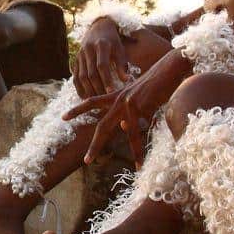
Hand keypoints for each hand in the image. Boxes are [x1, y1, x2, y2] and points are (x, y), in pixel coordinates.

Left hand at [67, 49, 189, 162]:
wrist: (170, 68)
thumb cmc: (157, 82)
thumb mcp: (139, 97)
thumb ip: (129, 112)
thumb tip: (124, 128)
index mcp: (117, 95)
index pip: (92, 102)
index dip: (77, 110)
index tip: (63, 117)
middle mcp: (119, 100)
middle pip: (102, 126)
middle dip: (94, 145)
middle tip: (86, 160)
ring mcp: (129, 103)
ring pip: (125, 133)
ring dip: (134, 151)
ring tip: (136, 165)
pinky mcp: (141, 106)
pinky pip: (141, 132)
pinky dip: (141, 147)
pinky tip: (141, 160)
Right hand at [72, 17, 133, 98]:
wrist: (98, 27)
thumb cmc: (112, 41)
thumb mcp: (120, 49)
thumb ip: (121, 65)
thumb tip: (126, 81)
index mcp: (101, 45)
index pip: (102, 65)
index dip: (106, 80)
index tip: (112, 92)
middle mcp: (88, 49)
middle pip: (91, 73)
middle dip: (98, 88)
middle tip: (105, 100)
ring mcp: (79, 55)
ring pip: (81, 77)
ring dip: (88, 90)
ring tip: (96, 100)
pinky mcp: (75, 60)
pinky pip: (75, 77)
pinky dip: (79, 88)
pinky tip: (85, 97)